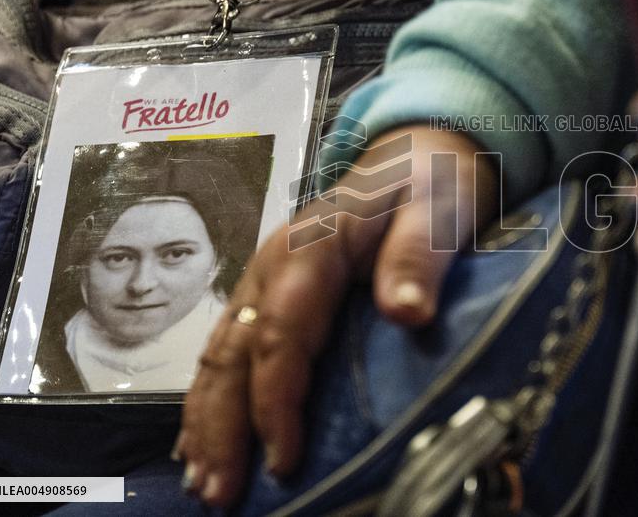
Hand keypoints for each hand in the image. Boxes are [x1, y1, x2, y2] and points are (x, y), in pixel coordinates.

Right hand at [175, 125, 496, 505]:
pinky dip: (209, 398)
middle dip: (223, 428)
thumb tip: (405, 312)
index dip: (276, 401)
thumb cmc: (429, 187)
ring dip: (206, 422)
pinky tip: (200, 438)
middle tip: (219, 495)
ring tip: (203, 482)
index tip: (284, 459)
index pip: (283, 333)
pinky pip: (226, 347)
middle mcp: (273, 266)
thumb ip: (419, 258)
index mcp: (312, 248)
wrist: (416, 156)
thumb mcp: (437, 211)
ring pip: (217, 355)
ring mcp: (263, 278)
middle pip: (234, 353)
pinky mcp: (266, 292)